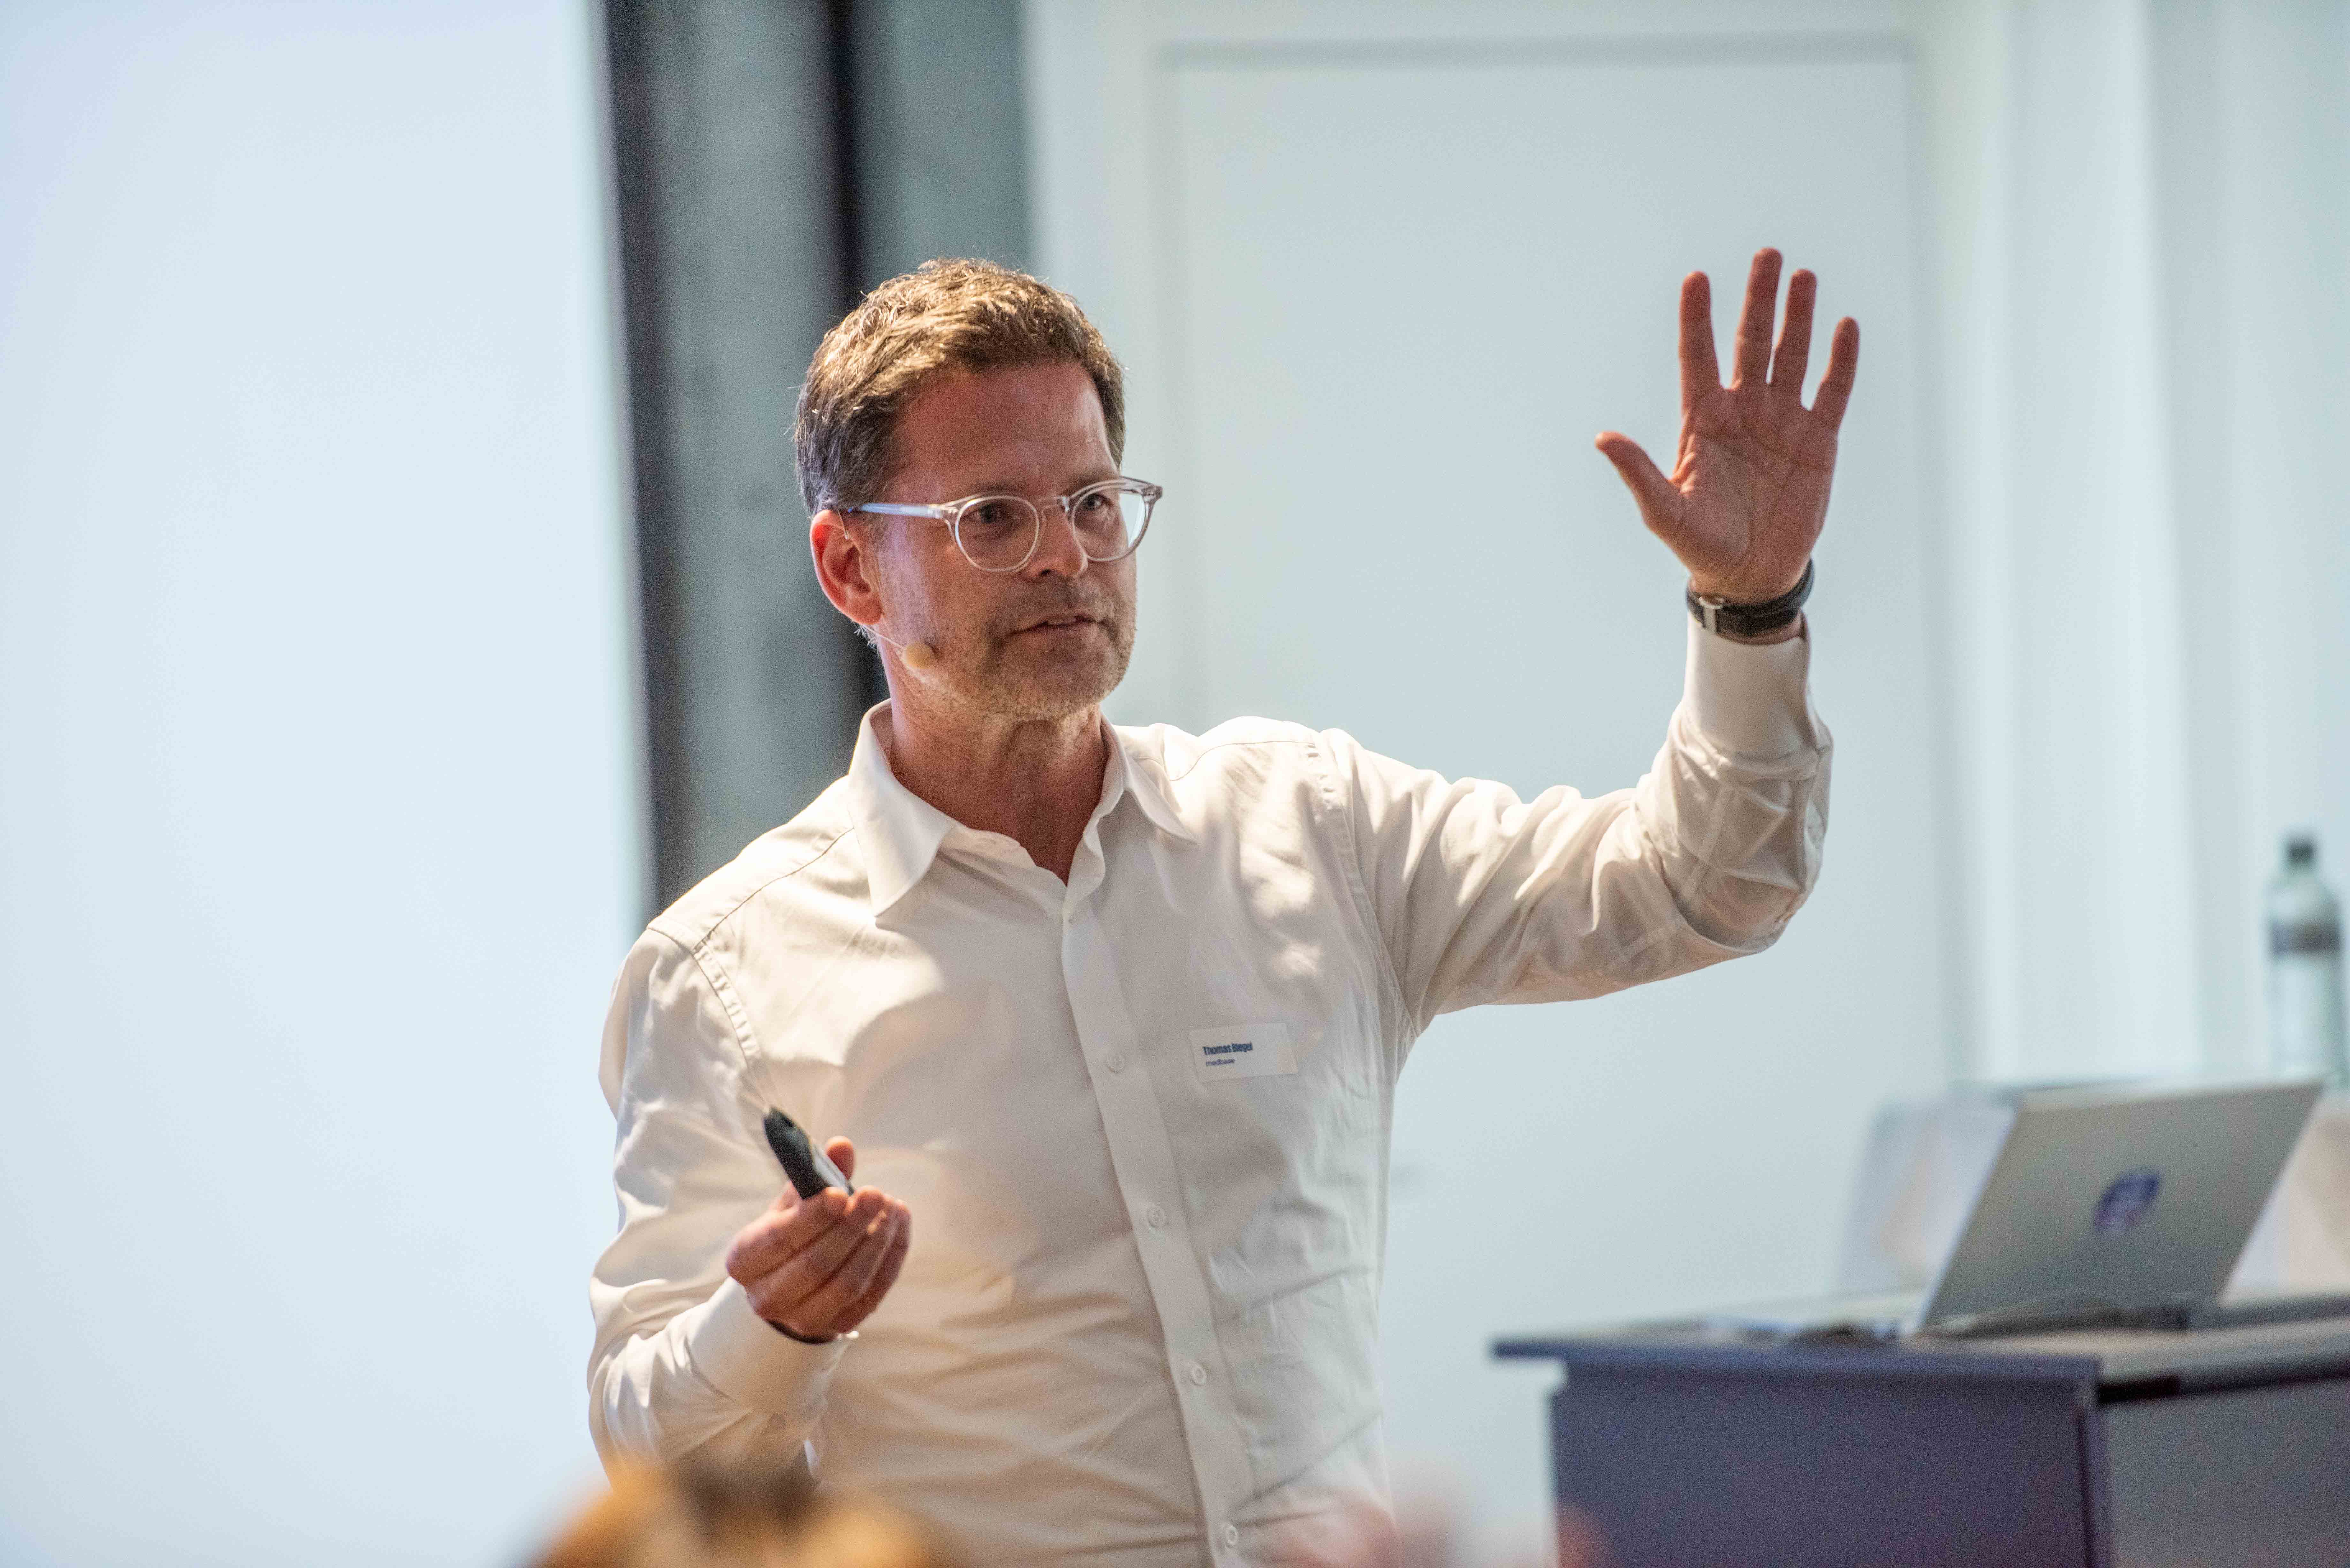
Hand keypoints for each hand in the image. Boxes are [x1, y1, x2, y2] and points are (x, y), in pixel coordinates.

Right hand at [724, 1138, 910, 1341]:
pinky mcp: (837, 1328)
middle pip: (816, 1265)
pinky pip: (872, 1295)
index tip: (841, 1192)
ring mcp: (803, 1319)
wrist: (787, 1286)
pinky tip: (899, 1227)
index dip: (812, 1217)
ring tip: (893, 1207)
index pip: (779, 1240)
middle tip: (876, 1195)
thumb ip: (814, 1175)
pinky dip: (890, 1260)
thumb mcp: (791, 1204)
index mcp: (745, 1261)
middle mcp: (767, 1297)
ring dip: (877, 1243)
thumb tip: (841, 1146)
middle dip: (851, 1227)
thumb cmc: (788, 1234)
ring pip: (848, 1284)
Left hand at [1595, 248, 1858, 604]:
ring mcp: (1782, 422)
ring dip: (1798, 317)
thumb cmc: (1701, 545)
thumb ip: (1638, 472)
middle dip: (1758, 300)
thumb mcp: (1664, 510)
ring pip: (1792, 356)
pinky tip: (1845, 326)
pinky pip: (1832, 392)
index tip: (1696, 278)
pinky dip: (1840, 361)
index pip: (1698, 357)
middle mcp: (1743, 411)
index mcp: (1703, 420)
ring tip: (1802, 276)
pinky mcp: (1817, 441)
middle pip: (1750, 343)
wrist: (1749, 576)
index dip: (1697, 318)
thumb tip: (1602, 438)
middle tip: (1766, 255)